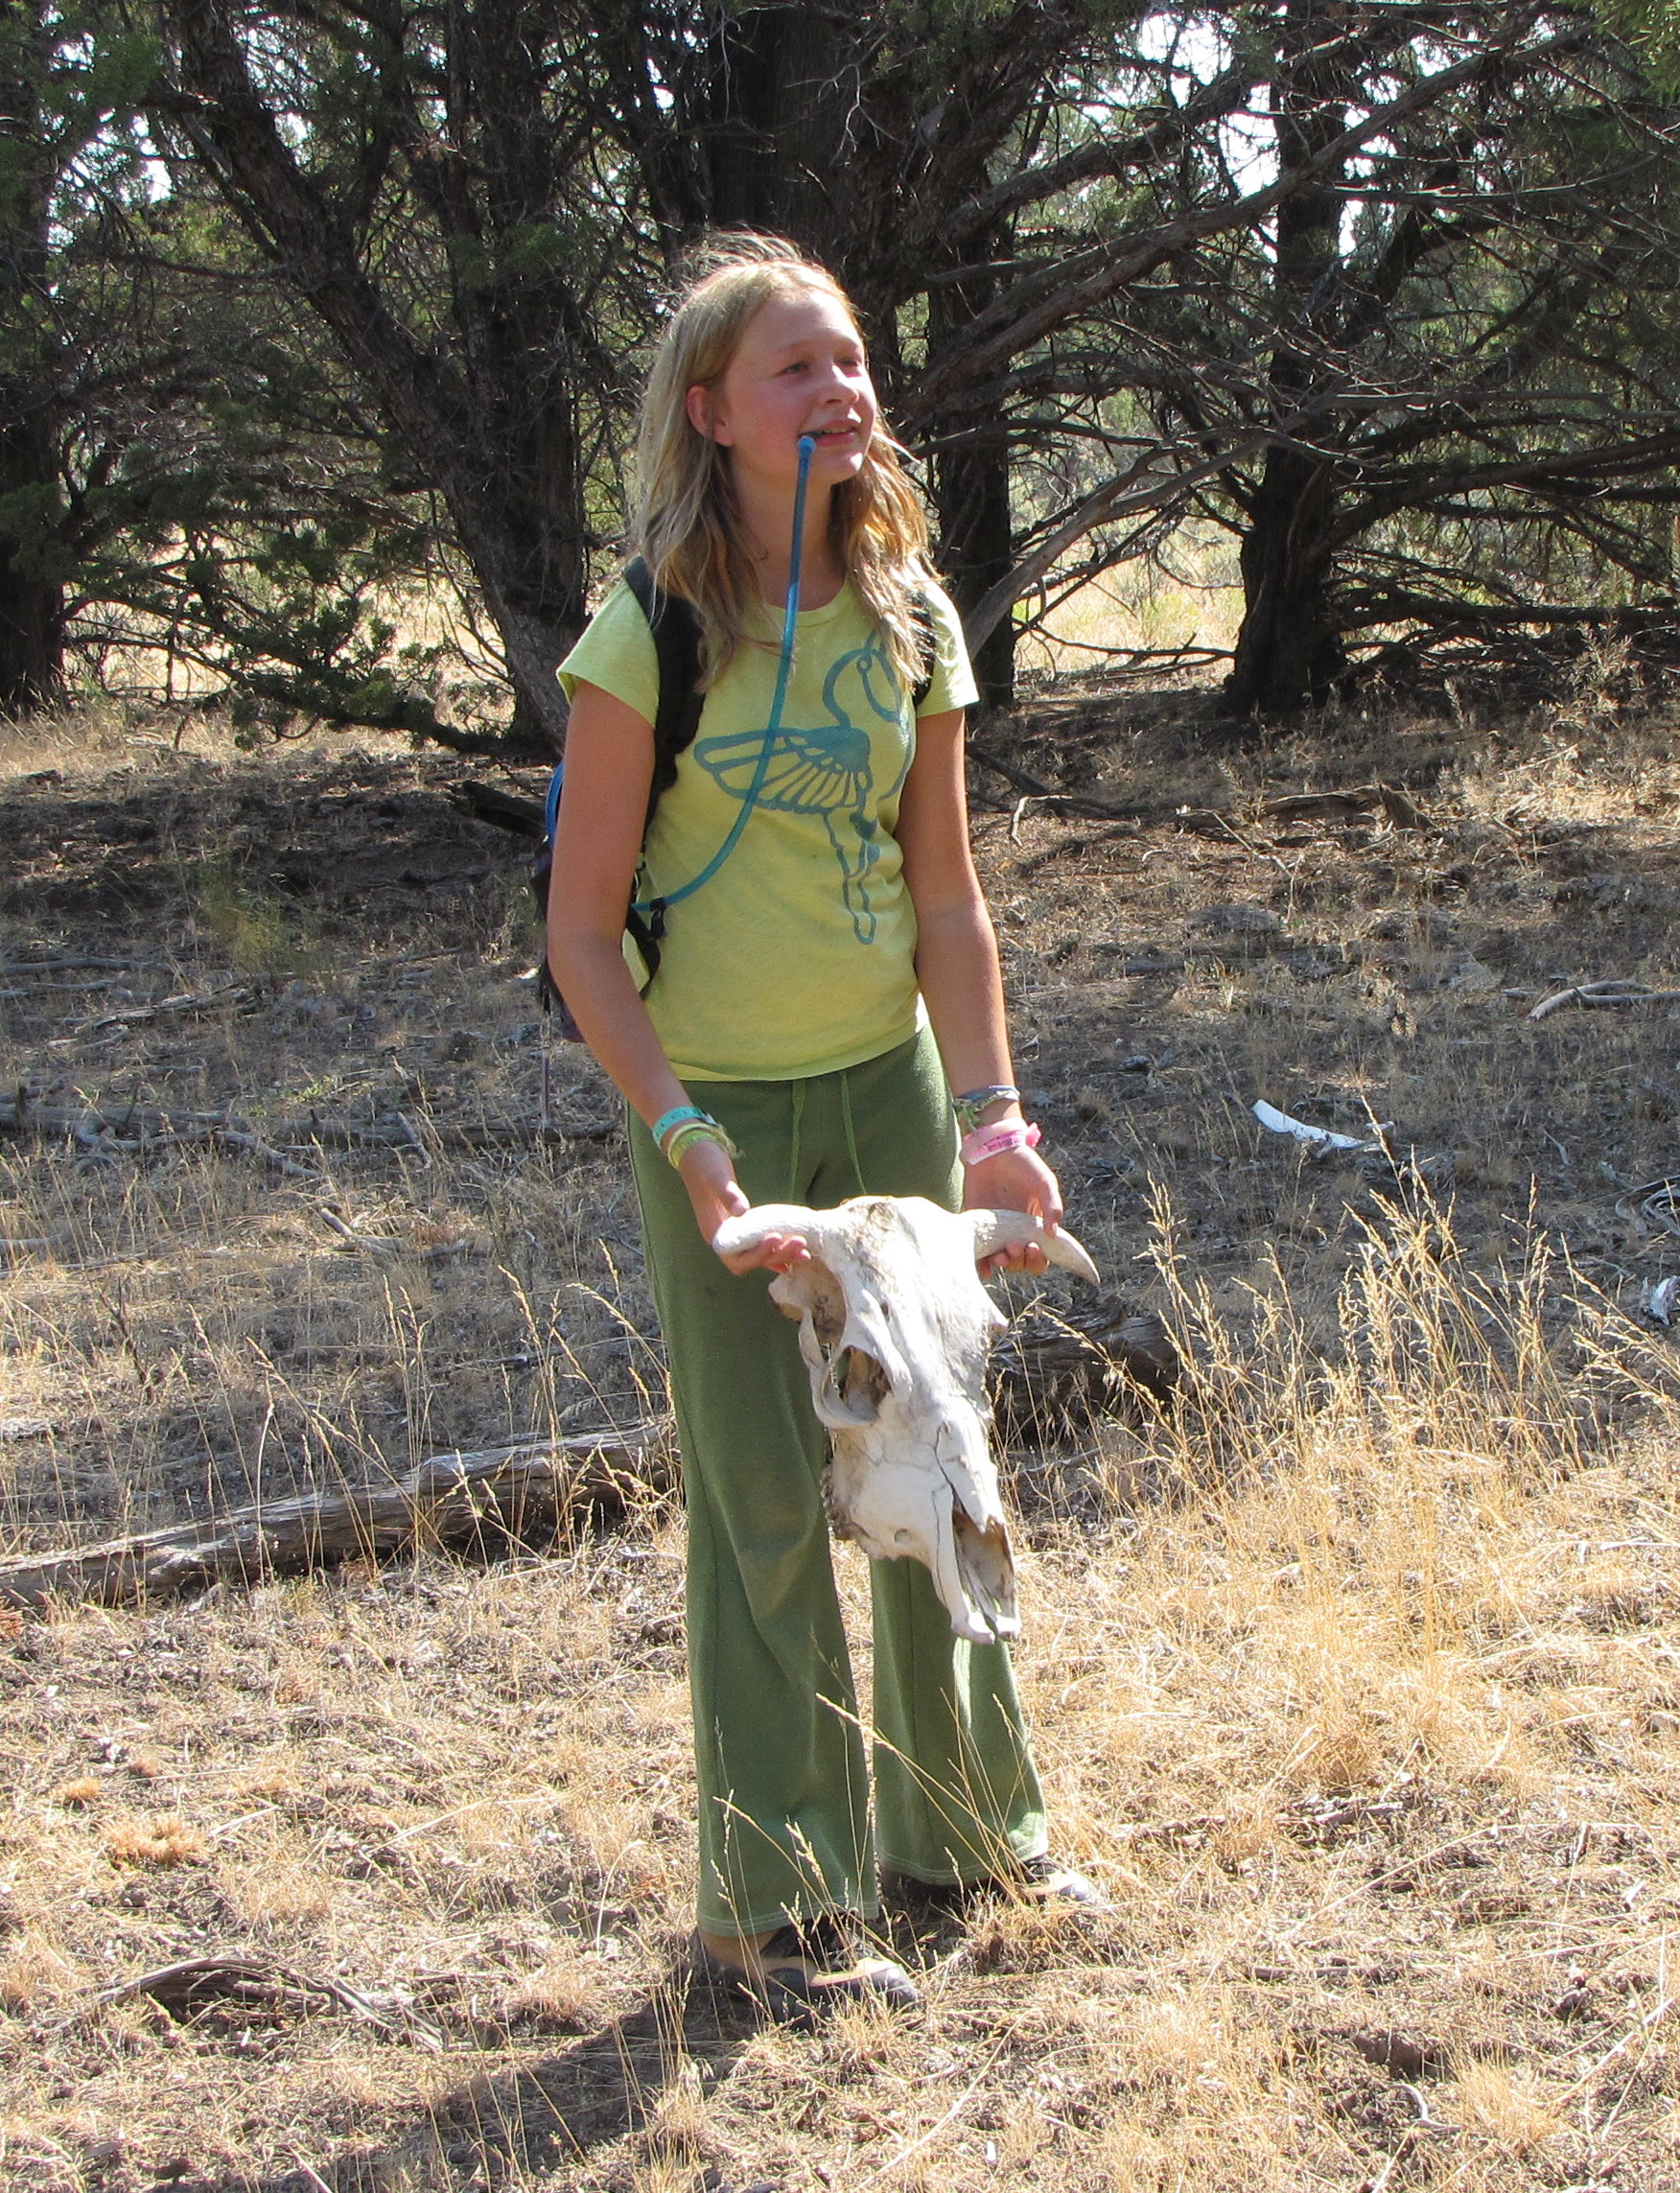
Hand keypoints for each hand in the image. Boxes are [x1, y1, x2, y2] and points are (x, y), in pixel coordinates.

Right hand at [678, 1140, 811, 1274]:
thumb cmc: (705, 1165)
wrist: (698, 1155)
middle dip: (777, 1255)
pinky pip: (760, 1244)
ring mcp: (734, 1234)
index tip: (775, 1239)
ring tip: (804, 1252)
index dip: (757, 1254)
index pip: (736, 1258)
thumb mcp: (716, 1178)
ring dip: (781, 1255)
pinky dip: (776, 1251)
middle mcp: (724, 1239)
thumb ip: (728, 1195)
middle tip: (800, 1244)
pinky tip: (793, 1253)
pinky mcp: (743, 1226)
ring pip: (759, 1255)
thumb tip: (741, 1211)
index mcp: (715, 1232)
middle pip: (752, 1260)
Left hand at [962, 1144, 1063, 1276]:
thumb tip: (1052, 1234)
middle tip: (1015, 1246)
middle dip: (1020, 1260)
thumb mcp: (1044, 1182)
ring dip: (1003, 1263)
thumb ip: (1052, 1206)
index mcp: (1035, 1226)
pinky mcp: (977, 1225)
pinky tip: (986, 1266)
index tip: (1034, 1248)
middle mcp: (1016, 1233)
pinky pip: (979, 1253)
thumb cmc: (1024, 1164)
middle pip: (1021, 1262)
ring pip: (1001, 1260)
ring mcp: (996, 1231)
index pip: (1041, 1256)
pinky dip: (983, 1264)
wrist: (994, 1150)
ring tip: (1001, 1255)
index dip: (1039, 1260)